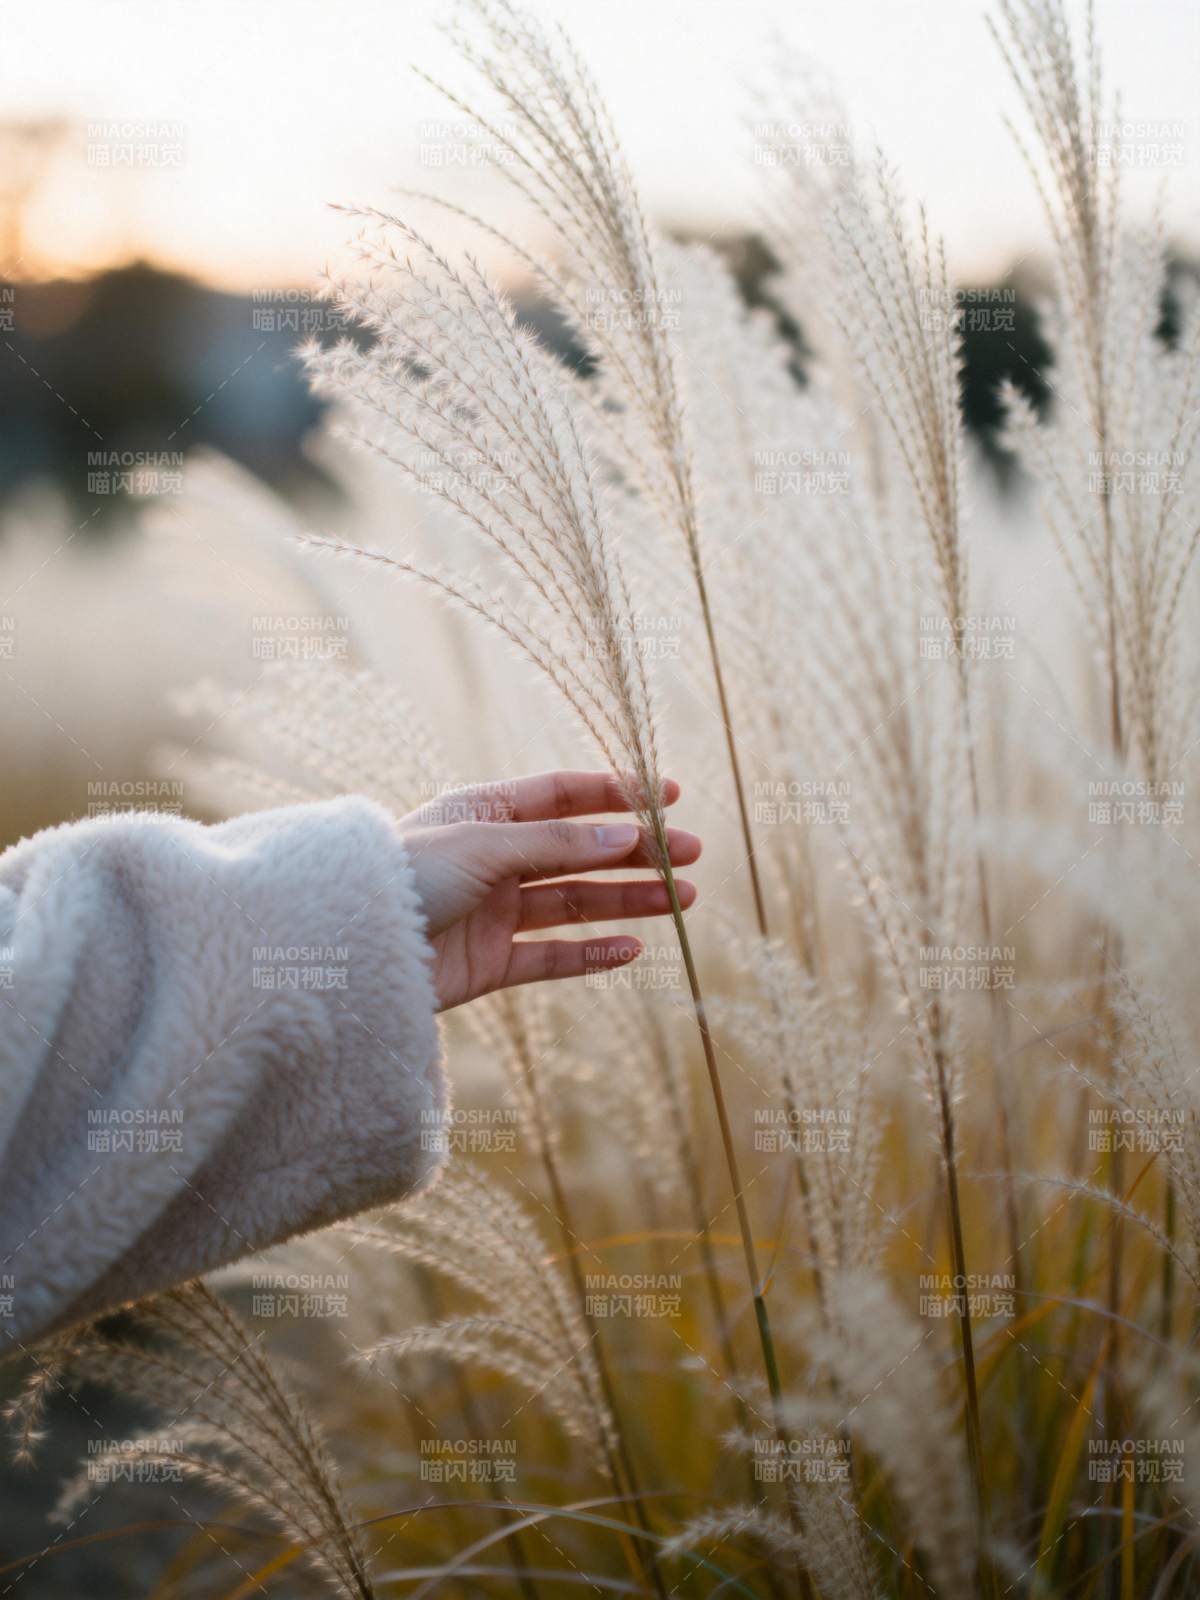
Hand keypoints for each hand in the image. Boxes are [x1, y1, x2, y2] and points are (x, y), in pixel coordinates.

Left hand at [396, 771, 699, 1010]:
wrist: (347, 949)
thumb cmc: (402, 877)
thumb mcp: (483, 847)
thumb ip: (557, 844)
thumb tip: (628, 833)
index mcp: (485, 812)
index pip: (564, 795)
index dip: (618, 793)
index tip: (671, 795)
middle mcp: (494, 858)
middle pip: (581, 850)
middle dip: (638, 852)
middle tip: (692, 855)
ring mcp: (495, 911)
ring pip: (576, 902)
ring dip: (630, 899)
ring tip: (683, 899)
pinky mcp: (490, 962)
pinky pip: (553, 956)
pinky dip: (593, 953)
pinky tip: (634, 948)